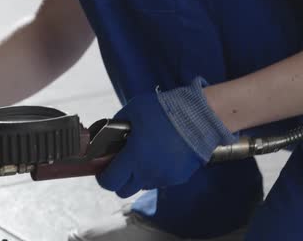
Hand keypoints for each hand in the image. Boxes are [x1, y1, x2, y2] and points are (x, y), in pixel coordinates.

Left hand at [97, 78, 235, 197]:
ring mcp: (164, 177)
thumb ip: (115, 125)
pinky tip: (160, 154)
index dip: (103, 177)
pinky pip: (159, 180)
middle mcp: (148, 172)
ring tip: (144, 154)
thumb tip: (104, 134)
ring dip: (138, 176)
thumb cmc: (164, 110)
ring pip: (141, 186)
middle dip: (119, 180)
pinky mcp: (178, 178)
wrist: (200, 116)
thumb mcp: (132, 110)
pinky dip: (155, 172)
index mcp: (134, 157)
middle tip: (121, 164)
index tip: (104, 168)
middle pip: (123, 191)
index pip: (110, 182)